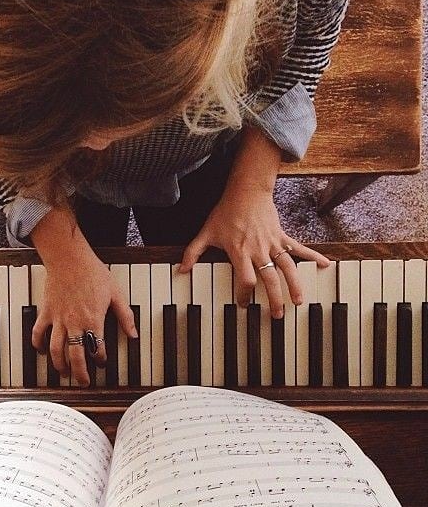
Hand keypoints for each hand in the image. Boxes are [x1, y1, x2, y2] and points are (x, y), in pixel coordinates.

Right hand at [30, 208, 136, 385]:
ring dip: (59, 365)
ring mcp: (58, 319)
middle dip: (80, 373)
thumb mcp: (116, 293)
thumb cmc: (92, 272)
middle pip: (76, 356)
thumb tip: (133, 333)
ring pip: (56, 350)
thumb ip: (124, 316)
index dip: (102, 359)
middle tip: (83, 382)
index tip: (103, 362)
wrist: (69, 258)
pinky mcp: (46, 312)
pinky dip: (38, 345)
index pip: (98, 348)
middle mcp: (75, 323)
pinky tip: (42, 351)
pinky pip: (38, 333)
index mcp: (93, 320)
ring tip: (64, 373)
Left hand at [179, 126, 328, 316]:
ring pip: (287, 267)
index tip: (244, 305)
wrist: (246, 191)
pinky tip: (325, 265)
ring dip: (294, 284)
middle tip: (276, 315)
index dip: (244, 294)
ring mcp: (273, 243)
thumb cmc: (226, 212)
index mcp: (240, 252)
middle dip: (273, 298)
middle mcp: (258, 250)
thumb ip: (193, 252)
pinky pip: (299, 248)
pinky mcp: (282, 236)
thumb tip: (181, 269)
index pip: (245, 279)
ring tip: (299, 301)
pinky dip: (313, 256)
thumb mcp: (206, 232)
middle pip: (269, 278)